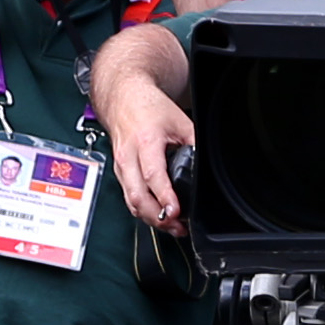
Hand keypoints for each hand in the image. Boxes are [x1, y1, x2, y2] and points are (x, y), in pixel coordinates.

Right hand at [102, 57, 193, 230]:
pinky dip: (144, 211)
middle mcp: (128, 157)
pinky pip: (129, 198)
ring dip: (151, 219)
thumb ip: (193, 143)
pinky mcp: (118, 173)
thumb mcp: (179, 121)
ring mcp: (120, 167)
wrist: (123, 98)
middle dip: (157, 217)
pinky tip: (159, 216)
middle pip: (138, 196)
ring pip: (131, 202)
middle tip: (177, 225)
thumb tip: (206, 165)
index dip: (164, 196)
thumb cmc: (148, 108)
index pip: (153, 175)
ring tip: (172, 226)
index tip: (175, 211)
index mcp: (145, 141)